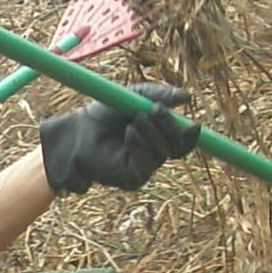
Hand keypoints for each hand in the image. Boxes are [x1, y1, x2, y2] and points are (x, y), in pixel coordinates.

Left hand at [40, 82, 196, 194]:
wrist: (77, 131)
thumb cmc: (103, 114)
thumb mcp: (133, 95)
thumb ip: (159, 94)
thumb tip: (186, 97)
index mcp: (158, 135)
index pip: (183, 140)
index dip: (191, 135)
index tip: (194, 124)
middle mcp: (154, 153)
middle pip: (178, 147)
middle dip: (170, 126)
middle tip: (154, 110)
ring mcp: (144, 167)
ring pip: (164, 153)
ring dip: (151, 133)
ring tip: (132, 121)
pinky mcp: (133, 178)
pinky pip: (148, 164)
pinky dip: (141, 146)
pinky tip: (128, 135)